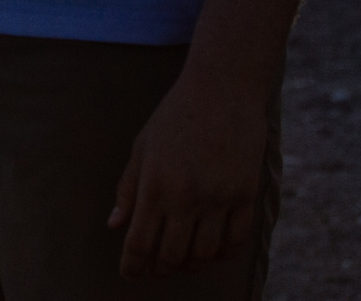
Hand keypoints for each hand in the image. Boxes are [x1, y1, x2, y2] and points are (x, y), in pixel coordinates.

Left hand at [108, 70, 268, 277]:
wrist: (222, 87)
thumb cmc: (176, 114)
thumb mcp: (143, 146)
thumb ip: (128, 187)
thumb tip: (115, 224)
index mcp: (155, 184)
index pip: (139, 243)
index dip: (133, 266)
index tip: (130, 274)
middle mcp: (186, 196)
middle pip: (171, 256)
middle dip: (159, 269)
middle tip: (156, 268)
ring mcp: (218, 197)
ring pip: (204, 255)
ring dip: (191, 265)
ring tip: (183, 260)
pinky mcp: (245, 194)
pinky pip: (235, 241)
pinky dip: (222, 254)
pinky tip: (212, 249)